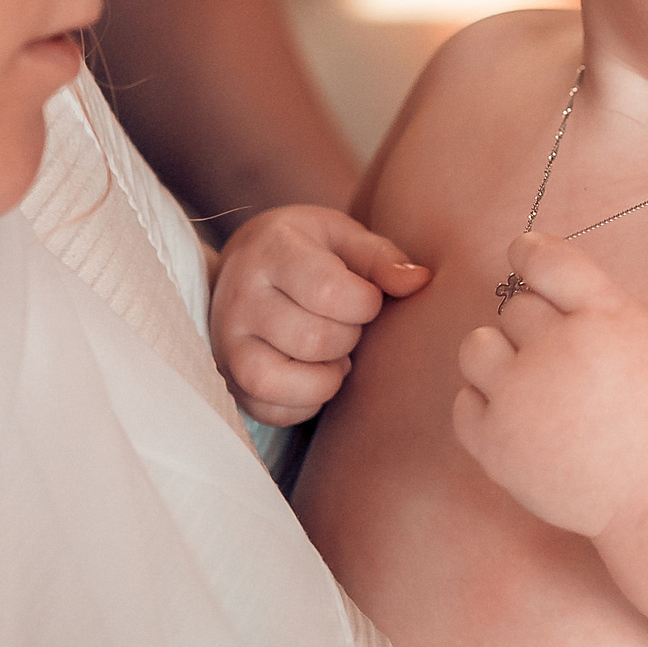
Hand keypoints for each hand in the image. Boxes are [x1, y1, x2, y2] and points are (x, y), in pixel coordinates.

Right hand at [210, 204, 429, 424]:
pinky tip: (313, 374)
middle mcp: (241, 297)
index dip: (365, 303)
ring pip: (280, 381)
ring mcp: (227, 342)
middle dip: (348, 338)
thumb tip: (419, 281)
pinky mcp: (229, 378)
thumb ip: (380, 258)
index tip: (366, 297)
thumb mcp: (342, 236)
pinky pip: (270, 410)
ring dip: (325, 376)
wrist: (244, 262)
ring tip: (331, 353)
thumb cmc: (306, 248)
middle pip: (313, 340)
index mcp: (273, 251)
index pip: (327, 290)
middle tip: (347, 324)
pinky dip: (304, 403)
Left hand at [452, 232, 647, 537]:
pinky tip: (518, 414)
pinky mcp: (498, 446)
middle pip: (515, 307)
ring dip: (499, 355)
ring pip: (476, 346)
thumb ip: (601, 300)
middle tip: (566, 358)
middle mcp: (557, 351)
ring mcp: (522, 400)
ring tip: (531, 380)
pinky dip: (486, 402)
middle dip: (536, 325)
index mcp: (604, 317)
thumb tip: (541, 273)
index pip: (544, 259)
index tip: (523, 253)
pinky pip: (464, 401)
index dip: (528, 251)